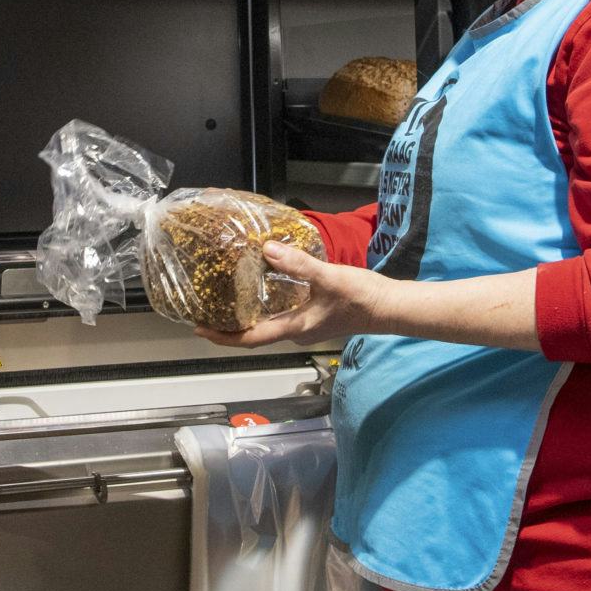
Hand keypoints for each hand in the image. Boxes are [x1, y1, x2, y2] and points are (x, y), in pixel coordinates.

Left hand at [200, 242, 394, 348]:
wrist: (390, 307)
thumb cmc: (361, 297)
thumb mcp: (328, 278)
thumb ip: (299, 265)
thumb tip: (266, 250)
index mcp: (295, 328)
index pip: (251, 339)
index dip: (224, 336)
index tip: (200, 329)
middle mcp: (297, 331)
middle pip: (256, 333)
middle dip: (231, 325)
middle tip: (209, 309)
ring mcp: (307, 325)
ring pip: (270, 323)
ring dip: (248, 315)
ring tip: (229, 297)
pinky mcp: (316, 316)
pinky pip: (283, 313)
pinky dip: (267, 304)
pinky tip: (265, 286)